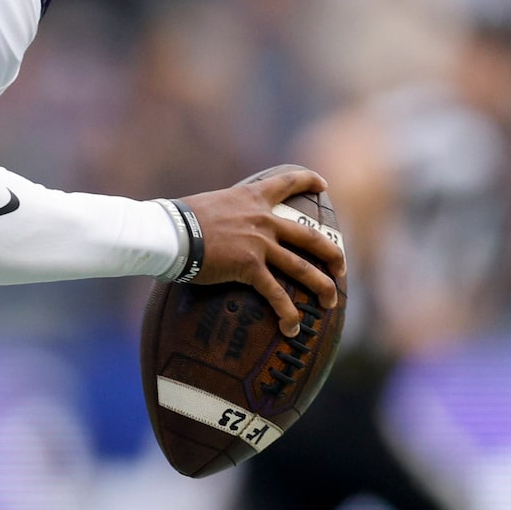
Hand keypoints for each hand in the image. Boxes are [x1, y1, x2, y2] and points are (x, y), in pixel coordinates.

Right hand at [178, 164, 344, 336]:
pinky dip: (288, 313)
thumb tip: (207, 225)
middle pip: (311, 237)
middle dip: (332, 254)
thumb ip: (219, 213)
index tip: (323, 184)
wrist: (170, 231)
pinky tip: (293, 328)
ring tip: (331, 303)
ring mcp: (260, 244)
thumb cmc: (175, 219)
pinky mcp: (250, 267)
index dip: (309, 181)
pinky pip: (276, 294)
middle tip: (341, 267)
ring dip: (322, 287)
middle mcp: (263, 220)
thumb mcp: (204, 205)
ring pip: (303, 268)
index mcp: (251, 199)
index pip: (286, 182)